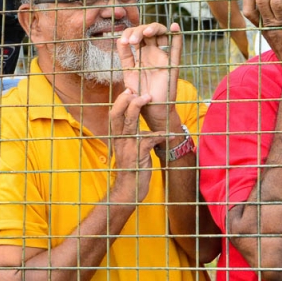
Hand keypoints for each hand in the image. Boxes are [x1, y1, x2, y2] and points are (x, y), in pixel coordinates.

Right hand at [107, 89, 165, 204]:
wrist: (129, 189)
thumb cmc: (132, 168)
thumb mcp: (129, 149)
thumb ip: (132, 135)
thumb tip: (142, 125)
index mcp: (117, 137)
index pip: (113, 114)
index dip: (119, 101)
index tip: (129, 90)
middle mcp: (120, 140)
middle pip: (117, 114)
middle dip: (126, 99)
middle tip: (138, 91)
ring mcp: (127, 147)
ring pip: (129, 122)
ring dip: (137, 108)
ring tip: (148, 98)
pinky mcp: (137, 155)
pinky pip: (148, 139)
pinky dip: (158, 135)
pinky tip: (168, 134)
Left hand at [117, 22, 181, 132]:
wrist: (151, 112)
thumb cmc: (139, 95)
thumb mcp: (128, 74)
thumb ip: (125, 57)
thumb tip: (120, 41)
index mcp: (138, 55)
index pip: (134, 35)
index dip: (128, 33)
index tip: (124, 42)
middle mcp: (150, 53)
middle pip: (147, 31)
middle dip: (138, 31)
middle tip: (133, 41)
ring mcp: (162, 57)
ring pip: (161, 34)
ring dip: (153, 29)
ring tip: (147, 33)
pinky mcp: (172, 65)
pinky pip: (176, 48)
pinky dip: (177, 36)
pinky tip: (175, 26)